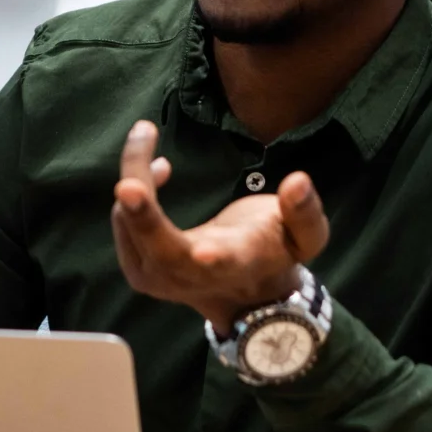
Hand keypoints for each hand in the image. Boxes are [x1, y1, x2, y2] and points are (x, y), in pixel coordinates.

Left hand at [108, 120, 329, 332]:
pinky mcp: (137, 269)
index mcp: (237, 265)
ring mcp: (159, 278)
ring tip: (147, 136)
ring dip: (135, 178)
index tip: (205, 252)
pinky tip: (157, 169)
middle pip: (164, 252)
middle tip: (129, 183)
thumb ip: (305, 213)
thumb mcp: (305, 237)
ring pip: (133, 230)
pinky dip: (132, 192)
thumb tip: (299, 181)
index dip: (216, 258)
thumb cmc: (274, 252)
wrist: (245, 295)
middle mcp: (194, 277)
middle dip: (144, 219)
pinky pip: (125, 225)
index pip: (227, 264)